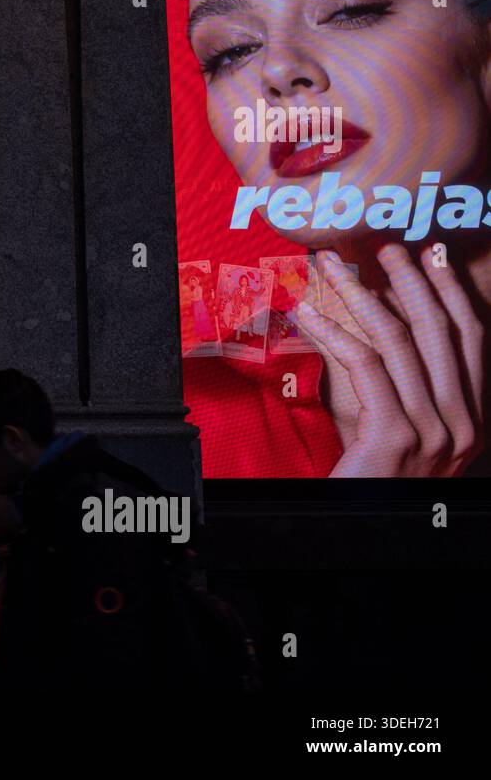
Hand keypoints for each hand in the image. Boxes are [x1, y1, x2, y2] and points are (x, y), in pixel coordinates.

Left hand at [295, 245, 483, 476]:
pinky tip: (306, 311)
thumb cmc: (376, 484)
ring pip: (399, 339)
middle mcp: (463, 422)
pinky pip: (363, 365)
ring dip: (361, 294)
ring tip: (332, 266)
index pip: (470, 339)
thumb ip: (405, 390)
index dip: (451, 291)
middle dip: (411, 280)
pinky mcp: (393, 435)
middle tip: (381, 246)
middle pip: (439, 330)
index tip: (431, 253)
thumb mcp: (403, 434)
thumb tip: (381, 328)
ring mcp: (433, 430)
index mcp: (472, 418)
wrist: (365, 534)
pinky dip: (332, 331)